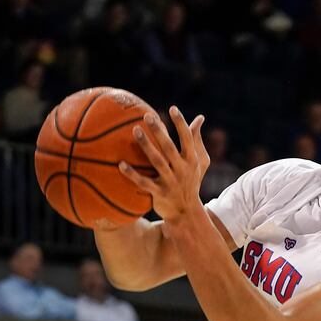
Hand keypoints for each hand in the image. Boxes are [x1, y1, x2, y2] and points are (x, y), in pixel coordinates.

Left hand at [118, 106, 209, 222]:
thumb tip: (200, 118)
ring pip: (157, 162)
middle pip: (170, 148)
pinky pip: (144, 182)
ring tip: (135, 130)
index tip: (172, 109)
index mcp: (192, 161)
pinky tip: (120, 164)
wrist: (186, 211)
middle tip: (148, 116)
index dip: (181, 124)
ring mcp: (171, 182)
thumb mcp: (200, 162)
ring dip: (146, 146)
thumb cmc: (191, 181)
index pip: (188, 139)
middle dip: (160, 131)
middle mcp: (183, 170)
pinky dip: (132, 174)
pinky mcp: (160, 193)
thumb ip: (197, 140)